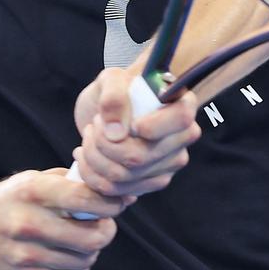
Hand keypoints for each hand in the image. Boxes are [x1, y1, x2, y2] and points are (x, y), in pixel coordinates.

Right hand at [0, 169, 129, 269]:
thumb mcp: (32, 181)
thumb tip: (119, 191)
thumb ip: (71, 183)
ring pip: (86, 259)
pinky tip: (65, 256)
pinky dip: (77, 268)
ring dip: (90, 250)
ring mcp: (25, 256)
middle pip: (94, 235)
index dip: (110, 202)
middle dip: (107, 230)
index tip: (117, 203)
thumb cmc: (10, 203)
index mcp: (32, 191)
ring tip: (79, 240)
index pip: (86, 197)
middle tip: (104, 225)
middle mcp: (28, 223)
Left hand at [73, 68, 200, 197]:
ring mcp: (167, 164)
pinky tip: (87, 154)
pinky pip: (118, 190)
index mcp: (181, 104)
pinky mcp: (149, 182)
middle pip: (142, 156)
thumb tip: (116, 133)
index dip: (153, 125)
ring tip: (88, 137)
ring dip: (94, 158)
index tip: (130, 123)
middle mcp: (181, 138)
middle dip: (104, 143)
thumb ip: (114, 96)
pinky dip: (93, 175)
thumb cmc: (117, 89)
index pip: (181, 118)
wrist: (111, 110)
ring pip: (125, 176)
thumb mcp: (111, 79)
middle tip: (93, 125)